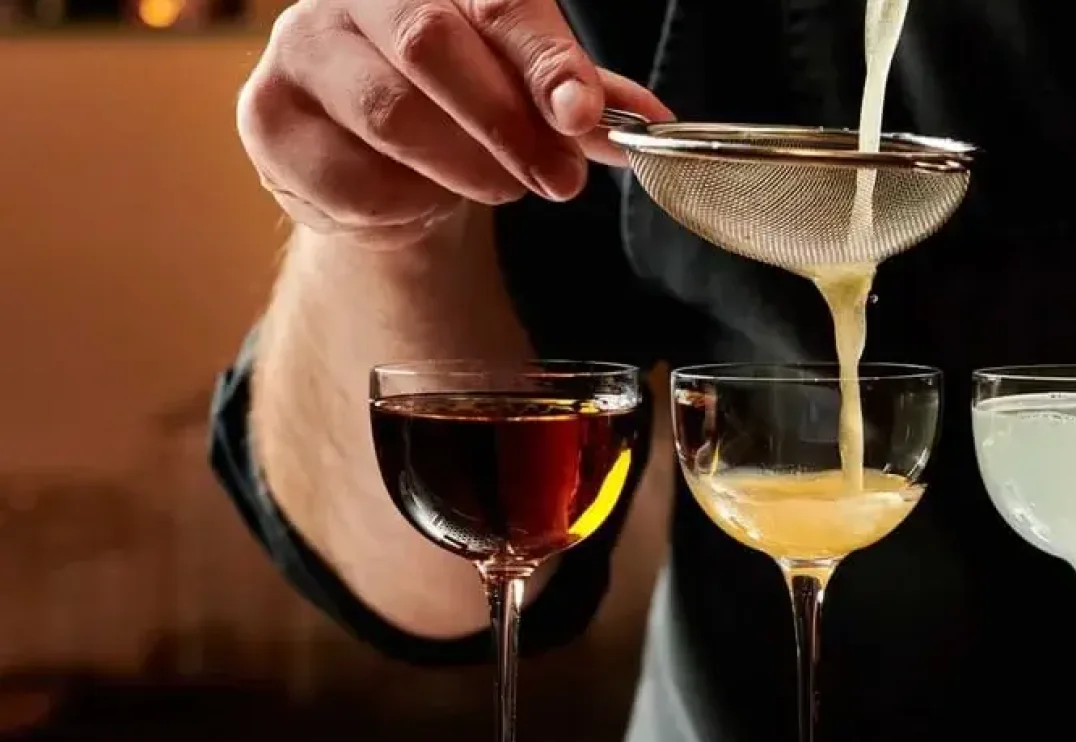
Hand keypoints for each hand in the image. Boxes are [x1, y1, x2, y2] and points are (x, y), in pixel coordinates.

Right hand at [238, 0, 671, 246]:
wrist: (369, 157)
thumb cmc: (455, 103)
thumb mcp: (526, 90)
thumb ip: (580, 99)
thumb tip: (649, 125)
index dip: (543, 56)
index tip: (583, 112)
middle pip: (431, 46)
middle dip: (510, 124)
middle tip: (562, 179)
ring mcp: (299, 51)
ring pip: (393, 115)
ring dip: (467, 167)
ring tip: (500, 186)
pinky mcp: (268, 120)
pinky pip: (352, 176)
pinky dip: (406, 202)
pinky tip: (422, 196)